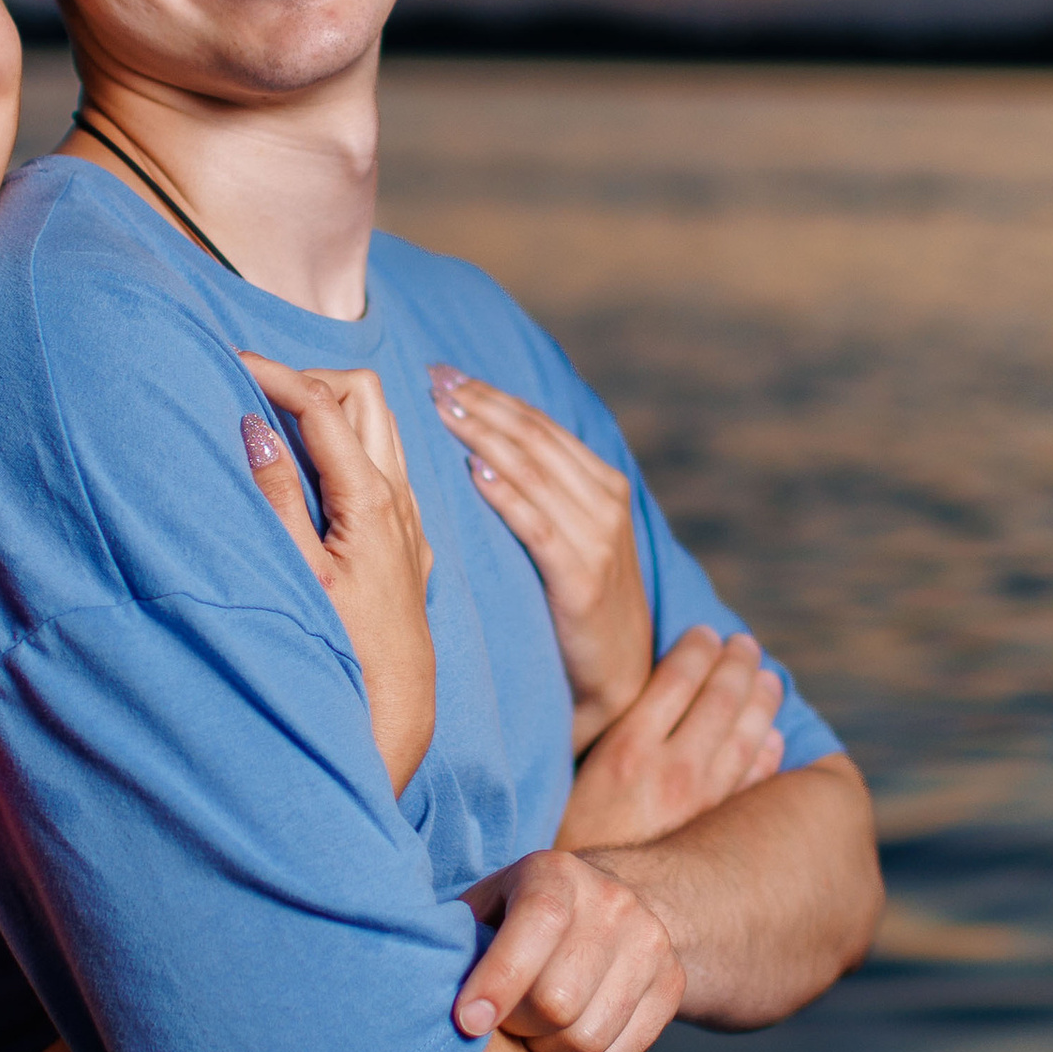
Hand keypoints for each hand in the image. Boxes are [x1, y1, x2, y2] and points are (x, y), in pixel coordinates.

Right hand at [240, 352, 436, 792]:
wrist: (394, 706)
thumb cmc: (342, 648)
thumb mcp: (298, 574)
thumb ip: (276, 498)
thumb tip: (255, 428)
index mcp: (369, 498)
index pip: (324, 403)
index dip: (276, 372)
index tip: (232, 361)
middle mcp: (398, 498)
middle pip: (365, 394)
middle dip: (311, 376)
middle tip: (256, 389)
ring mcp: (408, 516)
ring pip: (380, 425)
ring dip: (333, 408)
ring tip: (277, 418)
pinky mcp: (407, 537)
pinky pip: (385, 463)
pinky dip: (350, 442)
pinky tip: (315, 467)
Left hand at [428, 364, 650, 753]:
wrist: (618, 678)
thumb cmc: (581, 608)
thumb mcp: (572, 540)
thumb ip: (544, 495)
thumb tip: (484, 448)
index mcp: (603, 485)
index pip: (540, 425)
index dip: (492, 395)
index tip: (445, 372)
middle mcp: (606, 502)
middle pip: (534, 438)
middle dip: (482, 404)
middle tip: (434, 379)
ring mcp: (599, 539)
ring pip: (535, 471)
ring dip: (486, 435)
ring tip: (444, 411)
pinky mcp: (582, 578)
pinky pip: (539, 525)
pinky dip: (507, 495)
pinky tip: (475, 473)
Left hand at [452, 848, 685, 1051]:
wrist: (613, 906)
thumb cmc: (521, 916)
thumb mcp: (488, 905)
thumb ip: (458, 936)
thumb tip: (424, 984)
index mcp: (556, 874)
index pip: (537, 926)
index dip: (498, 981)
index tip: (467, 1022)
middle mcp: (612, 902)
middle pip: (558, 1000)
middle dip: (518, 1026)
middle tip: (502, 1024)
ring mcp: (650, 943)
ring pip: (587, 1036)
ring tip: (531, 1035)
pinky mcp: (672, 984)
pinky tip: (561, 1050)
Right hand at [557, 625, 784, 850]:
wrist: (583, 899)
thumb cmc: (566, 832)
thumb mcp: (573, 772)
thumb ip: (610, 732)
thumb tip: (639, 692)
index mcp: (627, 748)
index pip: (678, 678)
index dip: (697, 648)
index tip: (705, 632)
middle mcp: (671, 770)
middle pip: (721, 699)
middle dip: (738, 664)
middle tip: (746, 645)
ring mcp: (700, 802)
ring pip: (746, 737)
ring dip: (762, 700)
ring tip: (769, 679)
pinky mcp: (714, 830)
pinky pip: (752, 782)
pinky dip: (767, 754)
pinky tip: (773, 738)